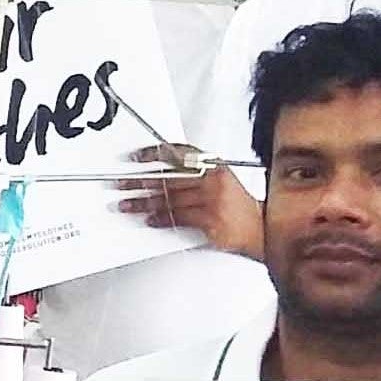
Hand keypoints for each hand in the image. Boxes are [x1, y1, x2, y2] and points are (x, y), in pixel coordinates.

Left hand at [117, 151, 260, 258]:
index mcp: (214, 166)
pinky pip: (178, 218)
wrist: (260, 226)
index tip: (135, 157)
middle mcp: (212, 180)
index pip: (180, 154)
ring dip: (143, 203)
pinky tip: (148, 219)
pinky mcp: (209, 221)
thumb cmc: (237, 205)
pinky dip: (160, 219)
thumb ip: (194, 175)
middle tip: (121, 184)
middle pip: (168, 178)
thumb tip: (160, 175)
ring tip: (126, 204)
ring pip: (169, 200)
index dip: (154, 154)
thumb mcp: (220, 180)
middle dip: (140, 182)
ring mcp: (211, 201)